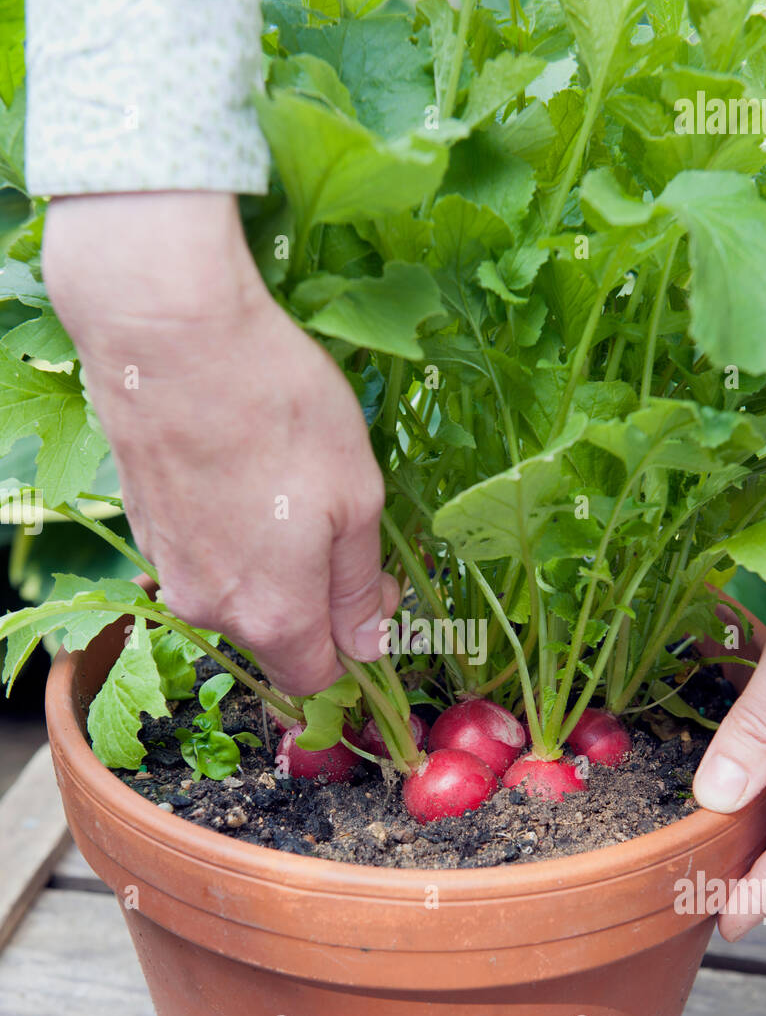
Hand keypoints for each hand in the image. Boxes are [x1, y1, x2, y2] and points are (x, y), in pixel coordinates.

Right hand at [42, 191, 398, 696]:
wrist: (167, 335)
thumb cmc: (279, 410)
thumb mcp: (356, 498)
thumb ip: (359, 586)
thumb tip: (366, 646)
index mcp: (273, 615)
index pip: (314, 680)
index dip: (352, 648)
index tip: (374, 597)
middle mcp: (210, 609)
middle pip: (274, 635)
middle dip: (314, 599)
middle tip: (340, 522)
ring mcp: (168, 568)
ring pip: (236, 590)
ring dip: (270, 560)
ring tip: (287, 482)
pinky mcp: (142, 526)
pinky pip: (201, 553)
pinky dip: (228, 529)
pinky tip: (243, 467)